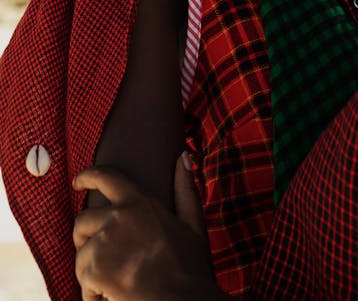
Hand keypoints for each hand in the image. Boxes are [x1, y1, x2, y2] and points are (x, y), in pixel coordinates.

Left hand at [73, 156, 224, 300]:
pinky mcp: (95, 270)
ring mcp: (105, 243)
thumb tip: (183, 157)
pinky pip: (82, 280)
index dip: (88, 176)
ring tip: (112, 281)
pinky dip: (93, 293)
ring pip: (81, 253)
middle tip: (101, 256)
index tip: (78, 182)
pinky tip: (112, 296)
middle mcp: (119, 217)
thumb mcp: (193, 224)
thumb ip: (185, 189)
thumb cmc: (189, 268)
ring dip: (91, 270)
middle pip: (82, 220)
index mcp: (140, 202)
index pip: (106, 177)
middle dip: (85, 238)